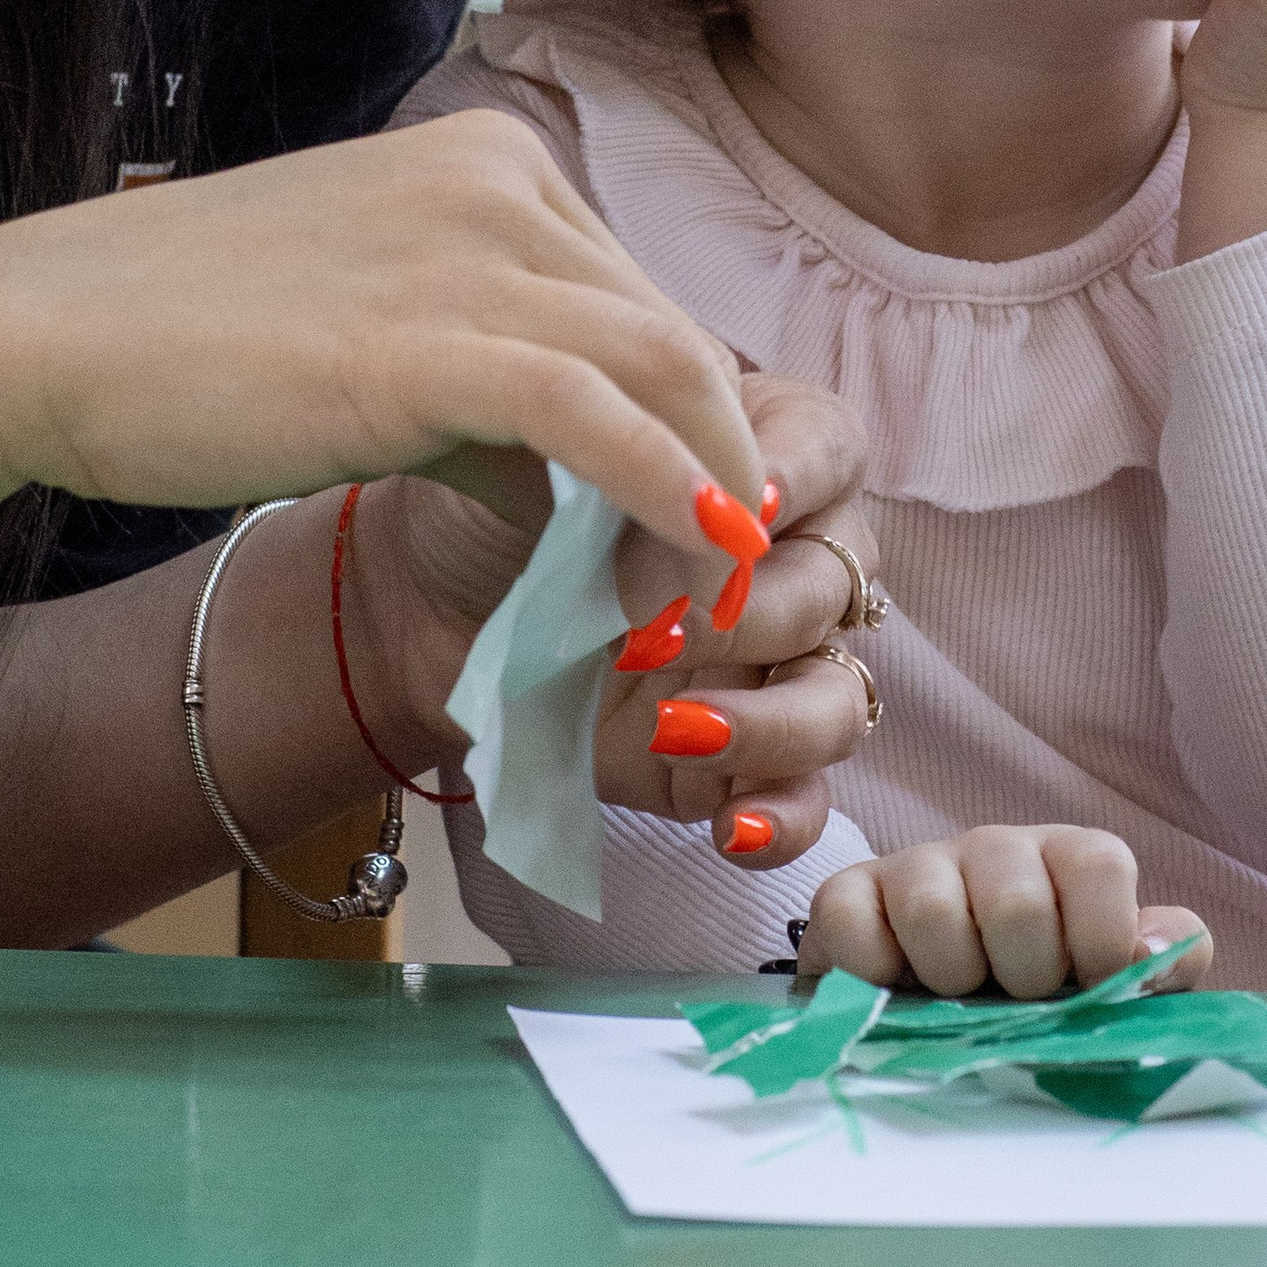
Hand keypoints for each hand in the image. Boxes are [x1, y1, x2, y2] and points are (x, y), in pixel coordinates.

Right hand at [0, 108, 762, 560]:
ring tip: (719, 589)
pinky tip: (704, 548)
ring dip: (714, 486)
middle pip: (666, 329)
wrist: (40, 338)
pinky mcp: (429, 341)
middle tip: (719, 578)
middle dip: (712, 459)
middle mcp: (498, 181)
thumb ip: (483, 378)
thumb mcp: (373, 324)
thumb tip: (575, 486)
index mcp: (488, 161)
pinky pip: (596, 410)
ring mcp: (467, 250)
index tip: (691, 520)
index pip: (633, 296)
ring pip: (664, 364)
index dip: (681, 415)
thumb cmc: (186, 338)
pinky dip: (670, 481)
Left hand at [365, 374, 879, 859]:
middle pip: (832, 588)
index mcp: (766, 450)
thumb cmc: (504, 491)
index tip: (737, 510)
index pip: (830, 451)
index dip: (795, 480)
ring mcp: (770, 664)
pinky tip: (730, 827)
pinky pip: (803, 799)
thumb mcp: (559, 439)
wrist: (427, 593)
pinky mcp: (735, 757)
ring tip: (676, 727)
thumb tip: (698, 509)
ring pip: (838, 702)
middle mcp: (789, 557)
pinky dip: (782, 818)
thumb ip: (636, 452)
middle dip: (747, 610)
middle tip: (649, 625)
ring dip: (770, 721)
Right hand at [795, 824, 1211, 999]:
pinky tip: (894, 991)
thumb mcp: (1114, 989)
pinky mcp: (847, 895)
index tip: (1089, 990)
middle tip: (1015, 1000)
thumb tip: (1155, 950)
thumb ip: (1164, 965)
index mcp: (1066, 862)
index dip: (1101, 939)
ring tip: (956, 1000)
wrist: (934, 1023)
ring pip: (932, 907)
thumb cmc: (1039, 1002)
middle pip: (1017, 898)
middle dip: (1022, 976)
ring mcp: (918, 866)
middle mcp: (995, 849)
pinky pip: (850, 919)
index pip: (1100, 861)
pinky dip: (874, 970)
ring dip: (949, 979)